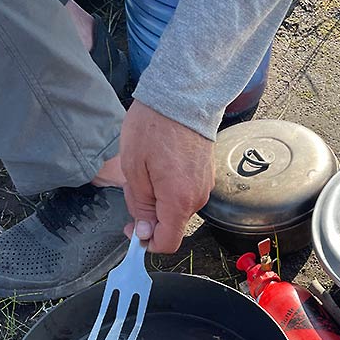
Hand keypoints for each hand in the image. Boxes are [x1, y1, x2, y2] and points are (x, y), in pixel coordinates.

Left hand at [120, 101, 214, 252]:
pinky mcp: (206, 175)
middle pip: (171, 225)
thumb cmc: (154, 126)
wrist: (183, 95)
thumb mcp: (134, 169)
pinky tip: (159, 166)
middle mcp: (196, 198)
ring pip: (177, 209)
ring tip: (146, 171)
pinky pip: (185, 193)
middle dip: (150, 216)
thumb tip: (144, 233)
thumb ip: (140, 206)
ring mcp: (204, 187)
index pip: (167, 242)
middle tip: (133, 188)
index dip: (148, 243)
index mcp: (178, 200)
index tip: (133, 232)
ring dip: (159, 200)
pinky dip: (170, 189)